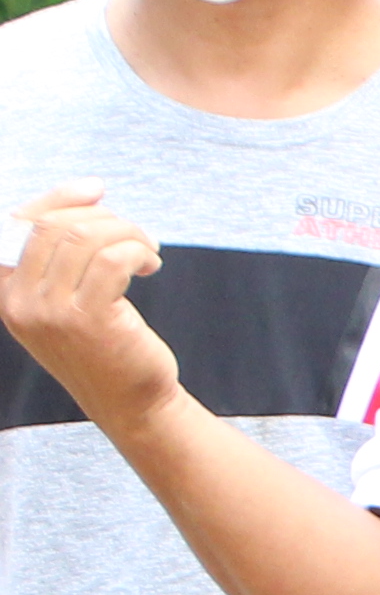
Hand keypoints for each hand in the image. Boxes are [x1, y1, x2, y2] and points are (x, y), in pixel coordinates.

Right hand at [0, 189, 181, 434]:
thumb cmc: (105, 346)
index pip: (17, 225)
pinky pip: (113, 259)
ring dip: (126, 233)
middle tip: (135, 236)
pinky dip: (137, 251)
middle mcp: (20, 303)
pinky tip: (149, 264)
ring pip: (85, 238)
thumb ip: (65, 251)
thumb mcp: (69, 299)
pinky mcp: (89, 320)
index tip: (95, 190)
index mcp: (7, 293)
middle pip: (54, 226)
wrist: (132, 404)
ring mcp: (51, 313)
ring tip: (146, 251)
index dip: (56, 199)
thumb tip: (90, 190)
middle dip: (103, 219)